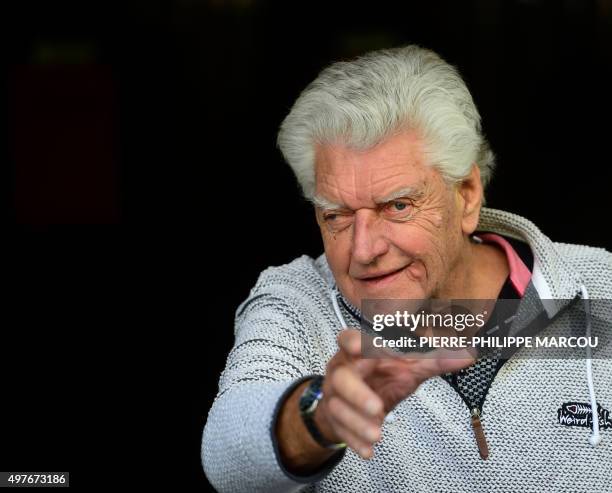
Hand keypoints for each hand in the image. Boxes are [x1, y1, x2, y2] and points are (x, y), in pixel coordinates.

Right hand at [314, 329, 474, 458]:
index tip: (368, 349)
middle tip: (378, 408)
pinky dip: (355, 441)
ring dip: (358, 423)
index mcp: (357, 351)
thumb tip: (467, 355)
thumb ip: (435, 360)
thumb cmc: (380, 376)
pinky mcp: (336, 418)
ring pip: (339, 408)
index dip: (356, 343)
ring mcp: (336, 395)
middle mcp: (342, 371)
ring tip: (377, 434)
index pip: (349, 340)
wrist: (354, 401)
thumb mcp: (408, 367)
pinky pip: (342, 430)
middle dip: (358, 394)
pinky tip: (368, 449)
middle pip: (341, 378)